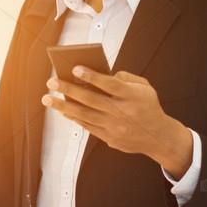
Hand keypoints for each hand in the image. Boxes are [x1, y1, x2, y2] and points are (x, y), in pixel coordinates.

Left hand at [41, 66, 192, 176]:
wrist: (158, 137)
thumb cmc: (148, 106)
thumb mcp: (144, 87)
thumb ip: (125, 77)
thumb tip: (102, 75)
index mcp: (131, 96)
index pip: (108, 84)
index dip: (91, 76)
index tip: (75, 69)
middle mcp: (121, 112)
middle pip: (91, 99)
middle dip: (69, 90)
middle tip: (51, 82)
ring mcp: (114, 126)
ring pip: (84, 115)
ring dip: (63, 106)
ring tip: (48, 99)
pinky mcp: (109, 137)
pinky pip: (87, 126)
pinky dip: (74, 118)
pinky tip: (63, 111)